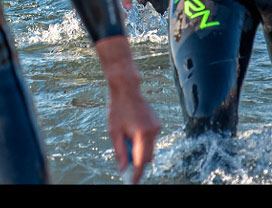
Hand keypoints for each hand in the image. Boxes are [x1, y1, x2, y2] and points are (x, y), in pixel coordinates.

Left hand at [95, 36, 160, 183]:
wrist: (127, 88)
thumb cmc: (118, 109)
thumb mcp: (114, 131)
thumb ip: (120, 151)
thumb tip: (123, 168)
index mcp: (141, 133)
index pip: (141, 161)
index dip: (137, 174)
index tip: (132, 182)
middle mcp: (152, 131)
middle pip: (148, 157)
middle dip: (137, 161)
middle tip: (125, 161)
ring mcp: (156, 126)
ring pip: (150, 148)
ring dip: (139, 149)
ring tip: (125, 136)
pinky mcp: (156, 123)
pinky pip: (150, 139)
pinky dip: (142, 141)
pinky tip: (132, 129)